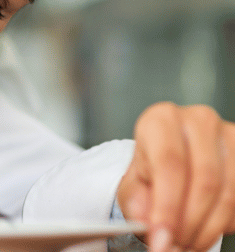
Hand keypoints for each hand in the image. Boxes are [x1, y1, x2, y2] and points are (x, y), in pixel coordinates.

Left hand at [118, 102, 234, 251]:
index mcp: (161, 120)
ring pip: (228, 192)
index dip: (167, 207)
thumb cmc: (151, 170)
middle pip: (203, 180)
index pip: (169, 165)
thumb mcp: (133, 184)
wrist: (172, 163)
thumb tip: (146, 220)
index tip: (161, 238)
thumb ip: (136, 201)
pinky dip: (226, 222)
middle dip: (189, 223)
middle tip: (175, 246)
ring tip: (189, 243)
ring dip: (209, 228)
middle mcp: (197, 121)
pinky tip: (207, 229)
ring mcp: (228, 135)